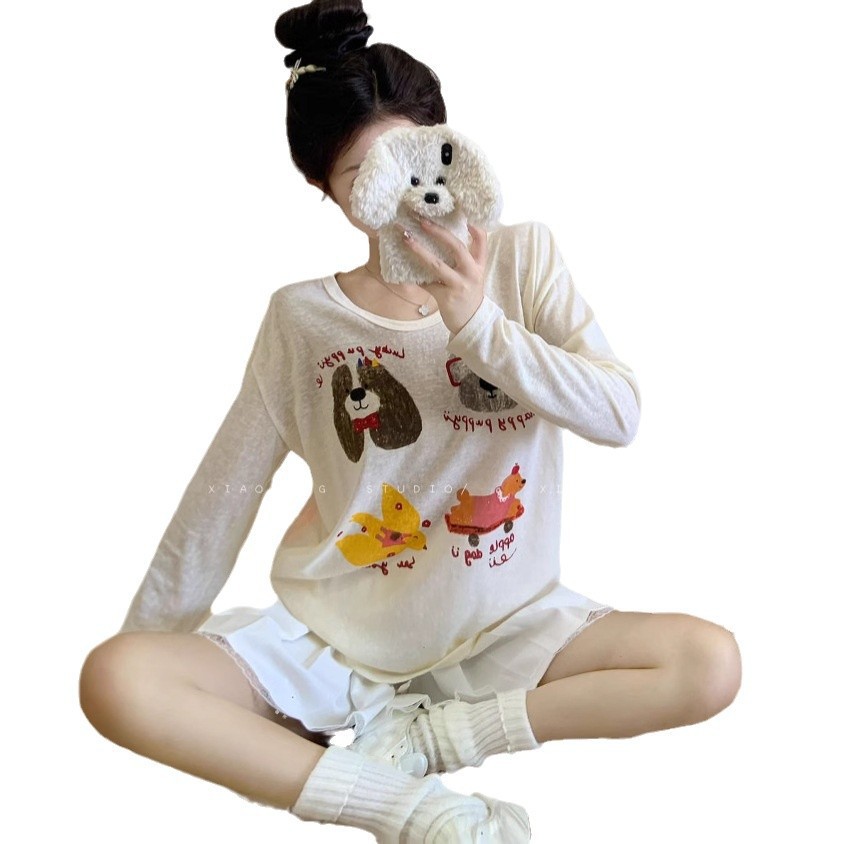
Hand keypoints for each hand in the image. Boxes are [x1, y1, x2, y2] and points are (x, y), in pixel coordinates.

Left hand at [395, 218, 487, 335]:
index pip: (482, 241)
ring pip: (437, 265)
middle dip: (437, 232)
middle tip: (422, 220)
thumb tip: (444, 236)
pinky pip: (425, 284)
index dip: (474, 226)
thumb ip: (466, 258)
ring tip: (406, 239)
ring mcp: (458, 285)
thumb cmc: (468, 295)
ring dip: (419, 250)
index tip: (463, 214)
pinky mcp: (446, 297)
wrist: (472, 323)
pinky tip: (401, 272)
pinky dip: (413, 278)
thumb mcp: (474, 275)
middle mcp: (471, 272)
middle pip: (456, 247)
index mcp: (478, 264)